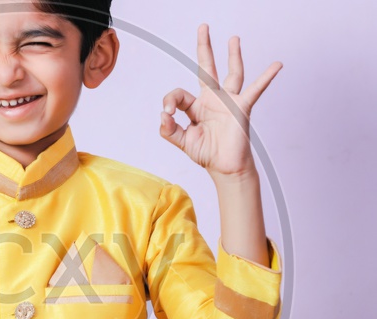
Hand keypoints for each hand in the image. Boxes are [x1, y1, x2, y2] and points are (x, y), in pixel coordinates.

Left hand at [160, 23, 282, 179]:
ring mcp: (228, 102)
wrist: (225, 168)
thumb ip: (169, 130)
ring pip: (231, 73)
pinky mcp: (241, 108)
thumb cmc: (207, 154)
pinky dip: (266, 77)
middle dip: (204, 48)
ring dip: (233, 55)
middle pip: (207, 68)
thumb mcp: (182, 142)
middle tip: (203, 28)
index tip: (168, 114)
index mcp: (196, 107)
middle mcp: (212, 100)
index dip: (170, 101)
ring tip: (233, 38)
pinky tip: (276, 65)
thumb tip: (163, 115)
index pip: (179, 94)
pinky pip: (255, 89)